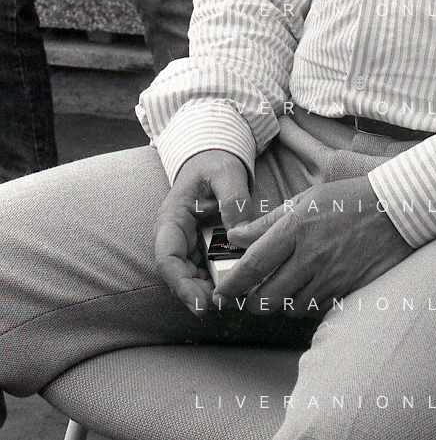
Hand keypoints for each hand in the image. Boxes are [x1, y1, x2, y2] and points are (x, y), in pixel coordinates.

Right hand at [154, 149, 252, 316]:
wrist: (215, 157)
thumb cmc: (215, 162)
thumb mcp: (226, 173)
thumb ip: (233, 200)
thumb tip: (241, 234)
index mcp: (172, 219)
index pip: (167, 259)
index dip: (180, 285)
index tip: (200, 304)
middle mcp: (177, 236)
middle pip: (180, 274)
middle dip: (199, 293)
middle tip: (225, 304)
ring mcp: (191, 243)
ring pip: (195, 275)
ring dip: (212, 289)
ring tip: (236, 297)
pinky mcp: (206, 246)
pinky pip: (211, 267)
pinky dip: (223, 277)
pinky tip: (242, 283)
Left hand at [214, 176, 413, 317]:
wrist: (397, 210)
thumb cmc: (350, 197)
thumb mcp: (307, 198)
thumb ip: (268, 221)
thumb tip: (236, 236)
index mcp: (296, 228)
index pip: (253, 265)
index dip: (232, 284)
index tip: (221, 292)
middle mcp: (310, 256)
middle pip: (266, 296)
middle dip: (252, 300)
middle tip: (248, 293)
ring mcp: (330, 276)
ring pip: (290, 306)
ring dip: (279, 302)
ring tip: (281, 286)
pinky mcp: (346, 289)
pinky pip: (315, 307)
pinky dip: (305, 303)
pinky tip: (307, 286)